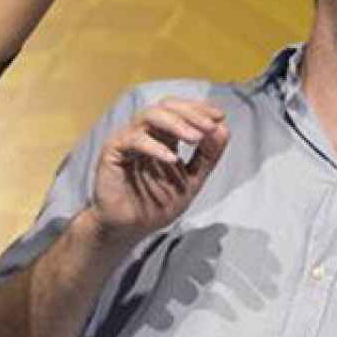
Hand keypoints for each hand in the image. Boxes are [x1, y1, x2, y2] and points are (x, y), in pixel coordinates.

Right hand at [89, 97, 228, 245]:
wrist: (129, 230)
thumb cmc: (155, 205)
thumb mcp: (192, 181)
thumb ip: (208, 157)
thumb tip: (223, 129)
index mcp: (162, 137)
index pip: (180, 110)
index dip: (200, 109)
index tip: (220, 117)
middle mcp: (145, 133)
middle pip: (166, 106)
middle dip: (191, 113)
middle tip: (209, 126)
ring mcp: (127, 140)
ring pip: (149, 115)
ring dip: (176, 123)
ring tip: (195, 138)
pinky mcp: (113, 152)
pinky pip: (133, 140)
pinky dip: (154, 146)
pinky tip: (172, 159)